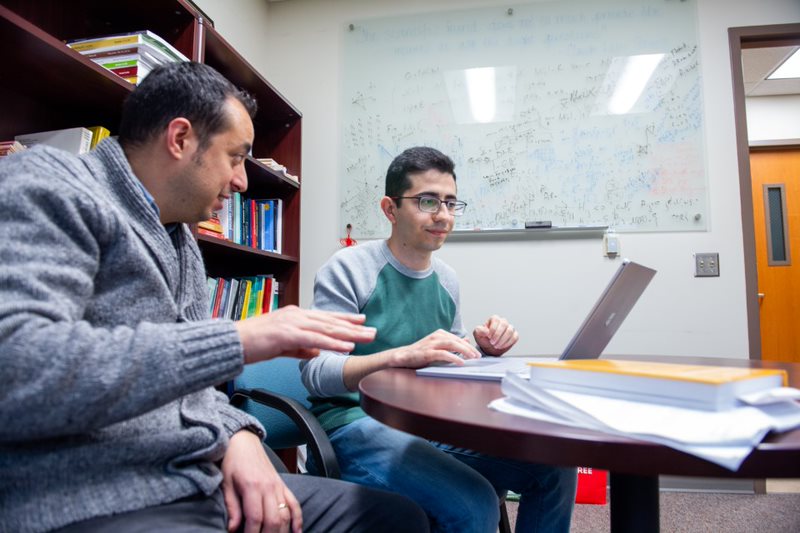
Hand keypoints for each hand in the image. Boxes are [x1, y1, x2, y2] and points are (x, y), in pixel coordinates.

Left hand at [222, 430, 301, 532]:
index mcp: (252, 486)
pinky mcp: (283, 485)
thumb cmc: (232, 462)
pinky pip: (295, 504)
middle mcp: (269, 487)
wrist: (244, 442)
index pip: (255, 518)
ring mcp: (278, 486)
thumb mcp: (226, 484)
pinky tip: (297, 532)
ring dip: (282, 531)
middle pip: (273, 519)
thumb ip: (232, 507)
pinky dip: (298, 519)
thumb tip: (233, 529)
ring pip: (286, 514)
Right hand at [236, 305, 375, 364]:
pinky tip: (346, 346)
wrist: (232, 342)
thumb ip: (300, 348)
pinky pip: (315, 339)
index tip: (362, 320)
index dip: (345, 319)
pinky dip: (333, 342)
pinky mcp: (287, 334)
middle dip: (354, 327)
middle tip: (373, 330)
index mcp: (295, 316)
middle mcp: (297, 315)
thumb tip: (317, 352)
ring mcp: (292, 323)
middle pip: (331, 321)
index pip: (325, 317)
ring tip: (366, 337)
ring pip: (327, 328)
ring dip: (349, 334)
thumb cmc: (253, 344)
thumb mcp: (281, 346)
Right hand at [390, 329, 481, 367]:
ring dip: (464, 351)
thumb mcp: (438, 346)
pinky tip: (460, 362)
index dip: (468, 345)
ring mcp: (431, 344)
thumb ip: (452, 343)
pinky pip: (443, 354)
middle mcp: (436, 336)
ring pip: (452, 344)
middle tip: (478, 356)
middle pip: (456, 340)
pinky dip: (453, 357)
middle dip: (469, 348)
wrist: (403, 356)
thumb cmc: (421, 352)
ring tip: (472, 357)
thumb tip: (466, 340)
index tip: (477, 352)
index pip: (458, 339)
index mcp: (439, 334)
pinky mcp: (427, 352)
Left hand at [473, 315, 517, 355]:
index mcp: (494, 319)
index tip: (488, 337)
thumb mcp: (477, 334)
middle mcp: (503, 322)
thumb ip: (479, 330)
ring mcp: (510, 328)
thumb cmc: (484, 339)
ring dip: (502, 340)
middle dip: (498, 335)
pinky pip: (514, 337)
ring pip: (510, 331)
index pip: (496, 320)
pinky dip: (508, 343)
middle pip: (504, 324)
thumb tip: (486, 331)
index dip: (493, 329)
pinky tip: (501, 346)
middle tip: (492, 343)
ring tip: (496, 346)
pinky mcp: (514, 335)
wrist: (489, 347)